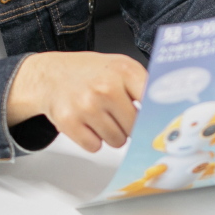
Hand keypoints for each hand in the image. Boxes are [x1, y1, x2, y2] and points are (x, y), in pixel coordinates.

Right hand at [6, 51, 146, 150]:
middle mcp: (106, 87)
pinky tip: (87, 123)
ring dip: (111, 134)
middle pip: (135, 128)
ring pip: (117, 141)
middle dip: (128, 125)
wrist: (50, 75)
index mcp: (124, 70)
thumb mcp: (119, 67)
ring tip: (100, 117)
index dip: (154, 115)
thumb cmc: (90, 73)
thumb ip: (142, 86)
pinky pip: (95, 146)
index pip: (153, 102)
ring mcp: (86, 105)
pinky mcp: (69, 122)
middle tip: (117, 114)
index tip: (155, 122)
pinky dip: (92, 140)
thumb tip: (163, 115)